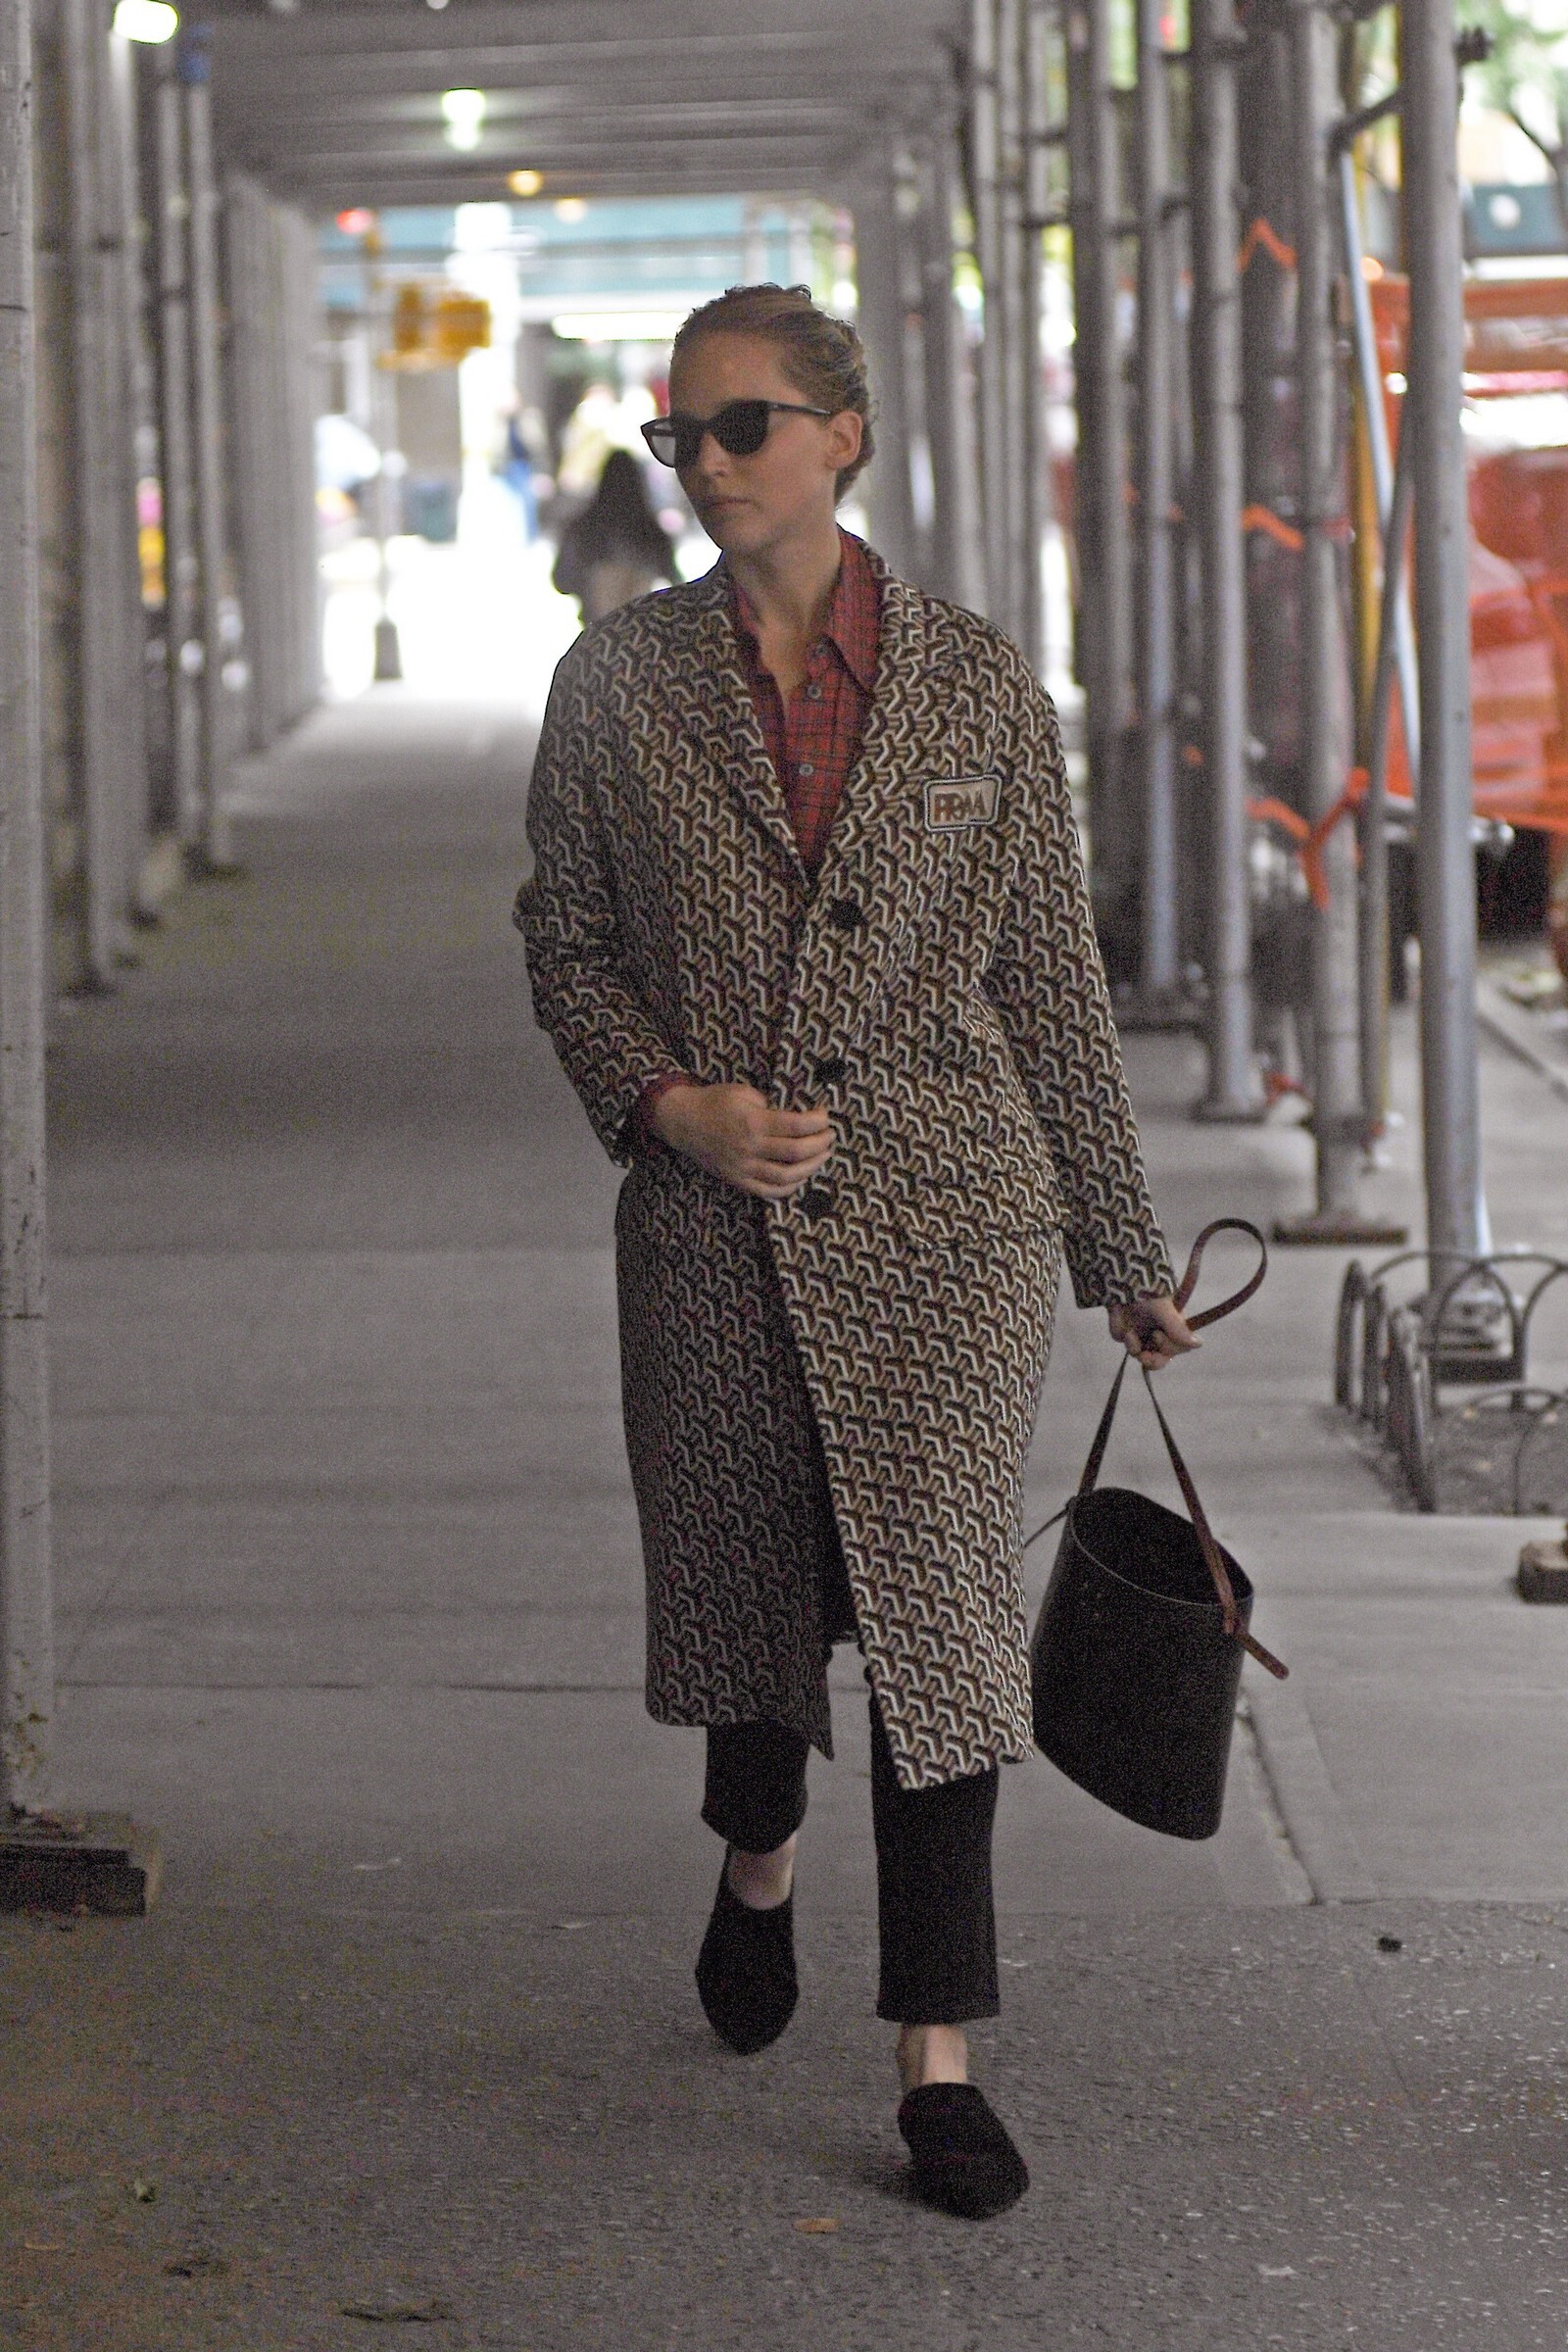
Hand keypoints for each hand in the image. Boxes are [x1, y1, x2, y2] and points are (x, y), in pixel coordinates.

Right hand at [651, 1082, 833, 1200]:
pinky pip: (769, 1192)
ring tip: (822, 1155)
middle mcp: (749, 1148)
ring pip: (787, 1177)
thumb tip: (798, 1118)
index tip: (825, 1115)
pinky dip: (790, 1187)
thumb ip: (771, 1106)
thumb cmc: (715, 1102)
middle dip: (821, 1143)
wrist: (683, 1121)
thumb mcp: (744, 1092)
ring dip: (811, 1167)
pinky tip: (801, 1176)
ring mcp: (743, 1168)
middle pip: (797, 1152)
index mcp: (752, 1122)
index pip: (797, 1125)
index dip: (818, 1121)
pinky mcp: (738, 1180)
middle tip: (829, 1135)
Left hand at [1107, 1295, 1199, 1371]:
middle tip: (1144, 1357)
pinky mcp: (1122, 1328)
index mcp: (1173, 1327)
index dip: (1168, 1347)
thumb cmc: (1149, 1290)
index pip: (1177, 1349)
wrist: (1122, 1276)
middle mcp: (1159, 1332)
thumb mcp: (1164, 1309)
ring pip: (1138, 1354)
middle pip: (1158, 1360)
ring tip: (1129, 1333)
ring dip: (1133, 1346)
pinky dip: (1119, 1328)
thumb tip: (1199, 1343)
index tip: (1157, 1335)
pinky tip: (1118, 1315)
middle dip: (1152, 1361)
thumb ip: (1178, 1328)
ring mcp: (1140, 1332)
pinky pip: (1120, 1337)